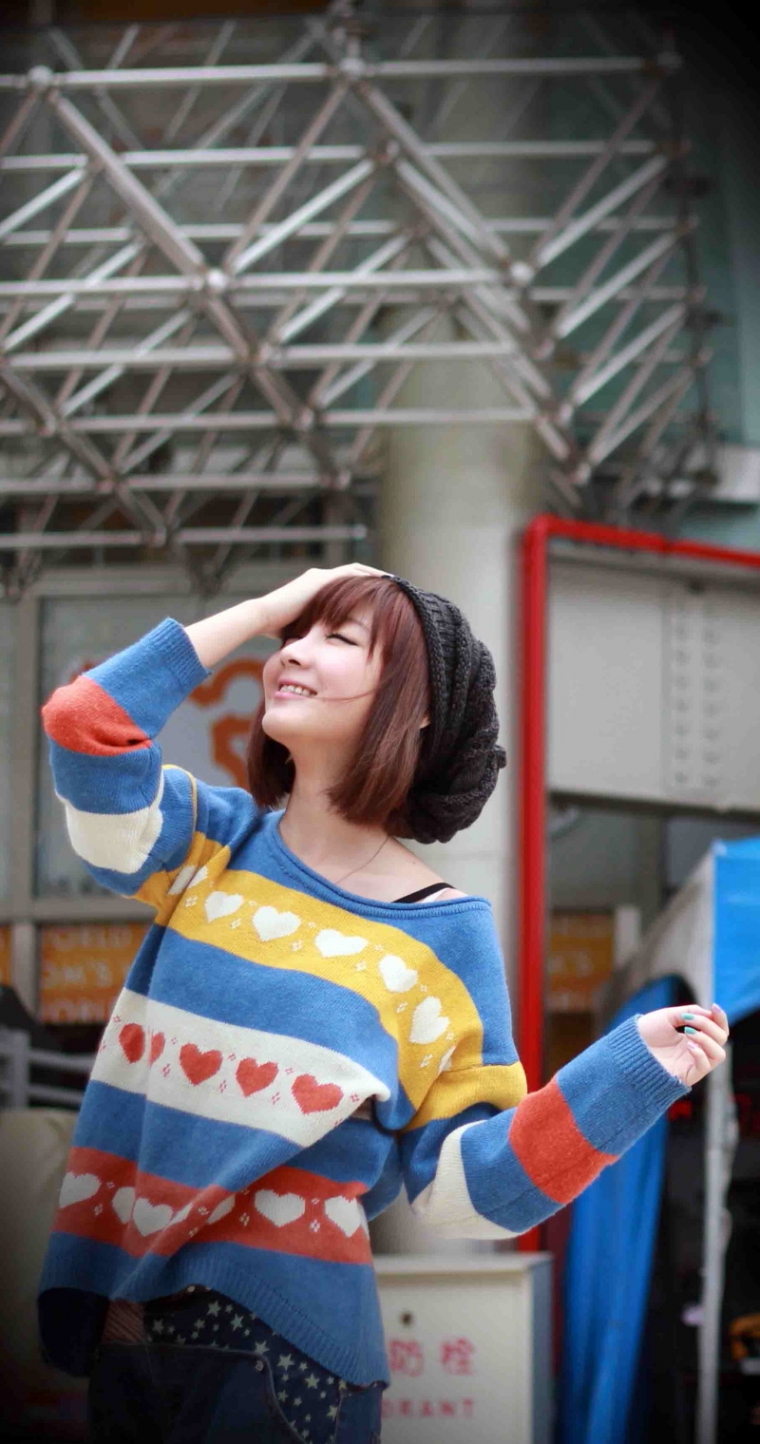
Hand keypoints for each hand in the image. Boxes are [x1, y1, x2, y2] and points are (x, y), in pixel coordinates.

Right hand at [259, 564, 387, 636]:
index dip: (363, 588)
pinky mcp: (321, 578)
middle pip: (353, 573)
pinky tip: (384, 582)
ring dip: (375, 575)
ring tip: (395, 582)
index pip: (345, 584)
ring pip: (355, 570)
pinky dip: (369, 575)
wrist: (263, 618)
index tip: (380, 596)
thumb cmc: (278, 629)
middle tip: (394, 586)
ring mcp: (320, 576)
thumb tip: (328, 647)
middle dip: (374, 578)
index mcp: (315, 588)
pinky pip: (352, 573)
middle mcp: (319, 578)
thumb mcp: (305, 628)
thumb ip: (318, 630)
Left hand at [636, 1002, 728, 1086]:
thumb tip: (709, 1012)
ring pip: (719, 1054)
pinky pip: (705, 1066)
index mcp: (692, 1037)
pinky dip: (701, 1053)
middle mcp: (695, 1050)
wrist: (626, 1050)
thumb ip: (690, 1012)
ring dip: (707, 1039)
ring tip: (688, 1031)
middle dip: (711, 1025)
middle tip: (690, 1019)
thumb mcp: (668, 1016)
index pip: (717, 1029)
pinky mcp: (687, 1075)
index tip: (714, 1007)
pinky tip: (688, 1044)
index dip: (720, 1018)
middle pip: (721, 1039)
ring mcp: (692, 1063)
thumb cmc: (644, 1033)